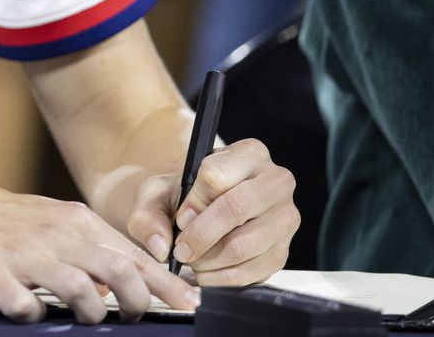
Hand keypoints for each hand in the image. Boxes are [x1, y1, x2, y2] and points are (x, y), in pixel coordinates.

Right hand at [0, 175, 200, 323]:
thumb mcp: (48, 223)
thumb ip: (85, 247)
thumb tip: (122, 280)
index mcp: (72, 220)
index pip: (132, 254)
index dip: (167, 284)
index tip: (192, 305)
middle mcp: (53, 234)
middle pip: (118, 270)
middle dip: (140, 301)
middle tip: (136, 317)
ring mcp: (22, 254)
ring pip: (80, 290)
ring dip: (91, 311)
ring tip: (83, 316)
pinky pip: (25, 306)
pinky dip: (33, 315)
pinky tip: (27, 311)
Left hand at [127, 137, 297, 286]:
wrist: (207, 212)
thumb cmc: (186, 197)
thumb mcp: (159, 193)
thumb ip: (148, 213)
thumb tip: (161, 245)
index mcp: (249, 154)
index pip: (217, 174)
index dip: (193, 202)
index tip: (180, 218)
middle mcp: (276, 182)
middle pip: (238, 207)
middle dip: (201, 235)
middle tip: (182, 250)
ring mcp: (285, 218)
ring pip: (246, 244)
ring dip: (210, 260)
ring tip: (192, 260)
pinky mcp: (284, 251)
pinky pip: (254, 271)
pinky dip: (223, 278)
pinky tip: (207, 272)